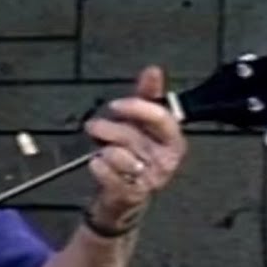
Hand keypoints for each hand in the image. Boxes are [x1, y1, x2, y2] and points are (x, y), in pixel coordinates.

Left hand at [83, 65, 186, 225]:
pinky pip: (108, 174)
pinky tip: (96, 164)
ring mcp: (150, 180)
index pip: (161, 117)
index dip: (136, 107)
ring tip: (102, 151)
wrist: (124, 196)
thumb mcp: (141, 124)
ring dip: (103, 150)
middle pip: (132, 135)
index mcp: (173, 140)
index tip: (114, 105)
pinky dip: (97, 166)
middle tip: (93, 126)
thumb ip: (147, 97)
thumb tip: (153, 69)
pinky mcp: (131, 195)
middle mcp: (167, 161)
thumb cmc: (134, 155)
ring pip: (119, 154)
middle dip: (108, 128)